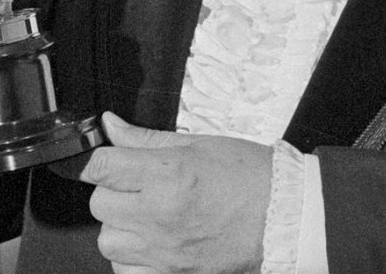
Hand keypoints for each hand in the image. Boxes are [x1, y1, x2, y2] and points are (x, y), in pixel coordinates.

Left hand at [72, 113, 271, 273]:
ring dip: (120, 225)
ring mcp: (165, 251)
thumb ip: (147, 138)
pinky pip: (125, 271)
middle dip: (113, 190)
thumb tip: (112, 126)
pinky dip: (130, 257)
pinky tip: (150, 241)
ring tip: (144, 214)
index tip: (109, 161)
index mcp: (169, 175)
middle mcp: (161, 215)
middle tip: (136, 185)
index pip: (102, 166)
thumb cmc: (252, 177)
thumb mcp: (199, 144)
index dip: (100, 160)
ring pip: (108, 241)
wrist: (286, 215)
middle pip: (99, 204)